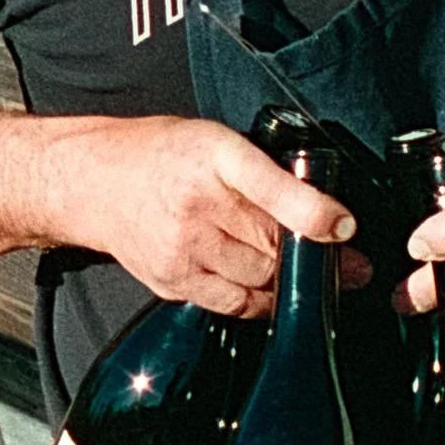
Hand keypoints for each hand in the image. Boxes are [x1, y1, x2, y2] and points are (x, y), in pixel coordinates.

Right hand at [57, 116, 361, 316]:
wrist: (94, 180)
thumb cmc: (162, 156)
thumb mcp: (216, 141)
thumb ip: (264, 172)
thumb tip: (323, 210)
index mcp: (214, 155)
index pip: (270, 186)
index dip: (313, 212)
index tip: (346, 228)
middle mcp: (197, 203)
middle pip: (273, 244)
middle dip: (316, 257)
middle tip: (350, 265)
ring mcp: (182, 247)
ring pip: (259, 278)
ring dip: (289, 280)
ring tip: (311, 275)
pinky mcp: (173, 280)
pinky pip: (235, 303)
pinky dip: (261, 300)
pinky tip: (272, 290)